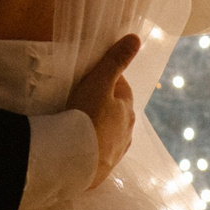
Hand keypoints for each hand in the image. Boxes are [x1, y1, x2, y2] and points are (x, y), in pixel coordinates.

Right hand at [65, 34, 140, 188]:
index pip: (121, 89)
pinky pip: (98, 154)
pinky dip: (91, 148)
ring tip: (77, 125)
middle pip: (117, 113)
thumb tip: (136, 39)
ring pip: (109, 134)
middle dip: (104, 106)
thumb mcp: (98, 82)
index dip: (107, 81)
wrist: (73, 160)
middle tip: (80, 101)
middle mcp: (126, 132)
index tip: (90, 79)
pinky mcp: (101, 171)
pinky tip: (78, 147)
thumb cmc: (86, 116)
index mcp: (127, 110)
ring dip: (98, 128)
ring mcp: (115, 153)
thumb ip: (115, 61)